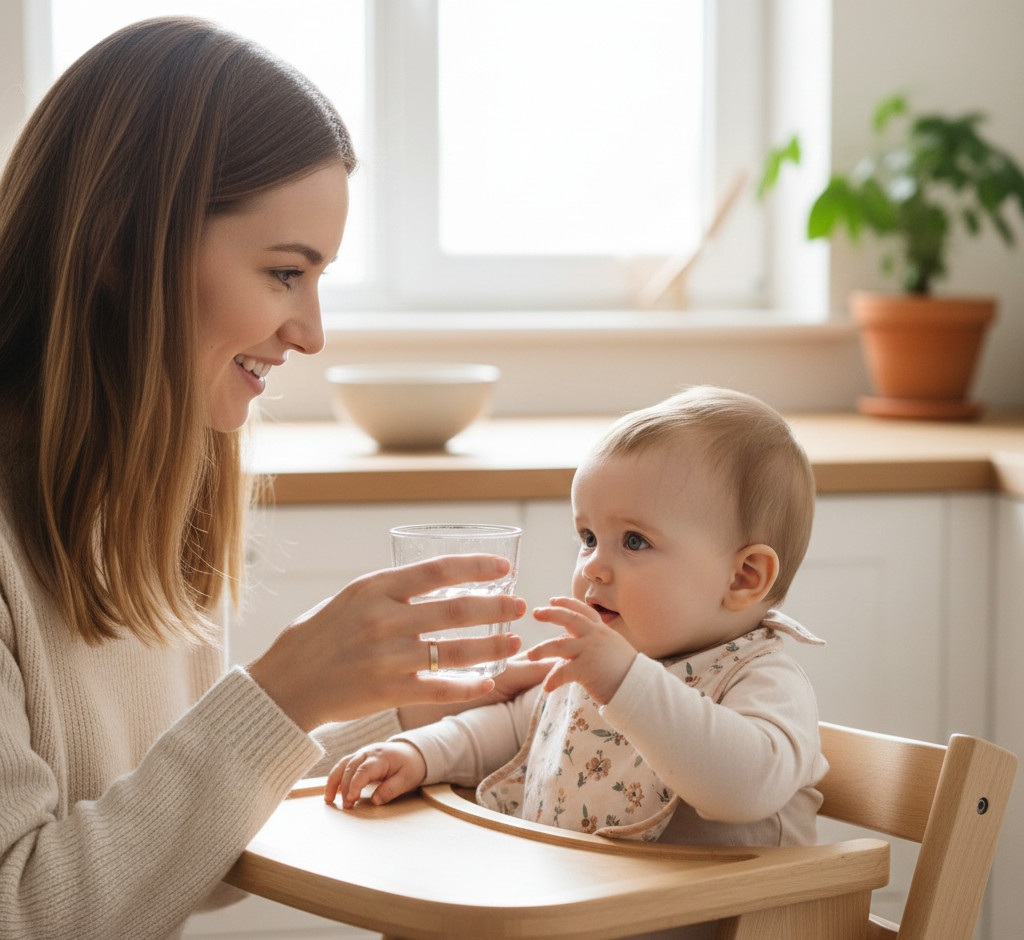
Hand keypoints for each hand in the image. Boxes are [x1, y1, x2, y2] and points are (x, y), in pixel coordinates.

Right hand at [247, 555, 526, 731]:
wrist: (285, 684)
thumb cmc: (319, 636)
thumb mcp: (351, 598)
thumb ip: (390, 591)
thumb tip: (438, 582)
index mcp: (375, 588)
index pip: (437, 570)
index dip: (476, 567)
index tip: (504, 568)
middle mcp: (384, 619)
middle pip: (456, 610)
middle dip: (496, 607)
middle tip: (520, 606)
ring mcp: (388, 658)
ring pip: (455, 651)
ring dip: (492, 646)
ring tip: (515, 642)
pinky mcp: (388, 692)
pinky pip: (440, 689)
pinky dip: (468, 686)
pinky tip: (487, 681)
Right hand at [324, 742, 426, 807]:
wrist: (411, 752)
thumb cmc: (409, 766)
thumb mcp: (406, 780)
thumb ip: (391, 790)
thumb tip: (375, 801)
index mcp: (381, 757)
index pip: (364, 770)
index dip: (355, 784)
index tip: (351, 799)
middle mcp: (368, 753)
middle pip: (350, 768)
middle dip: (345, 787)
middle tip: (347, 806)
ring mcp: (361, 753)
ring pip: (342, 765)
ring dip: (334, 781)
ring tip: (328, 800)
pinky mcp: (358, 757)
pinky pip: (343, 765)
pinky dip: (335, 777)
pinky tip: (332, 792)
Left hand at [528, 596, 636, 703]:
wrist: (640, 688)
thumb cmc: (626, 672)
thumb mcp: (612, 648)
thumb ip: (593, 642)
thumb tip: (569, 642)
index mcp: (602, 630)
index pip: (583, 610)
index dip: (567, 603)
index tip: (552, 600)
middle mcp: (595, 636)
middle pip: (568, 618)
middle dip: (550, 614)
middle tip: (536, 613)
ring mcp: (590, 650)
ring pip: (558, 645)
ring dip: (541, 649)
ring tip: (531, 655)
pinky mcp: (585, 668)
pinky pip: (562, 672)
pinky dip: (552, 679)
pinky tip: (548, 687)